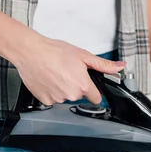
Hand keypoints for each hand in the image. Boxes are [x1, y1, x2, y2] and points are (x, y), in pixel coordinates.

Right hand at [11, 33, 125, 104]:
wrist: (30, 52)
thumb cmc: (54, 51)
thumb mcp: (83, 55)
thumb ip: (103, 65)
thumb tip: (119, 67)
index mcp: (83, 85)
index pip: (96, 98)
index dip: (94, 90)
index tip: (88, 84)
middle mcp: (71, 95)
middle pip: (80, 96)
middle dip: (77, 86)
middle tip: (68, 71)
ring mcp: (57, 99)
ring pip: (66, 97)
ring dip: (63, 88)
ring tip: (56, 73)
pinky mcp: (45, 100)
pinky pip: (53, 99)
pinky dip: (51, 91)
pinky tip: (48, 79)